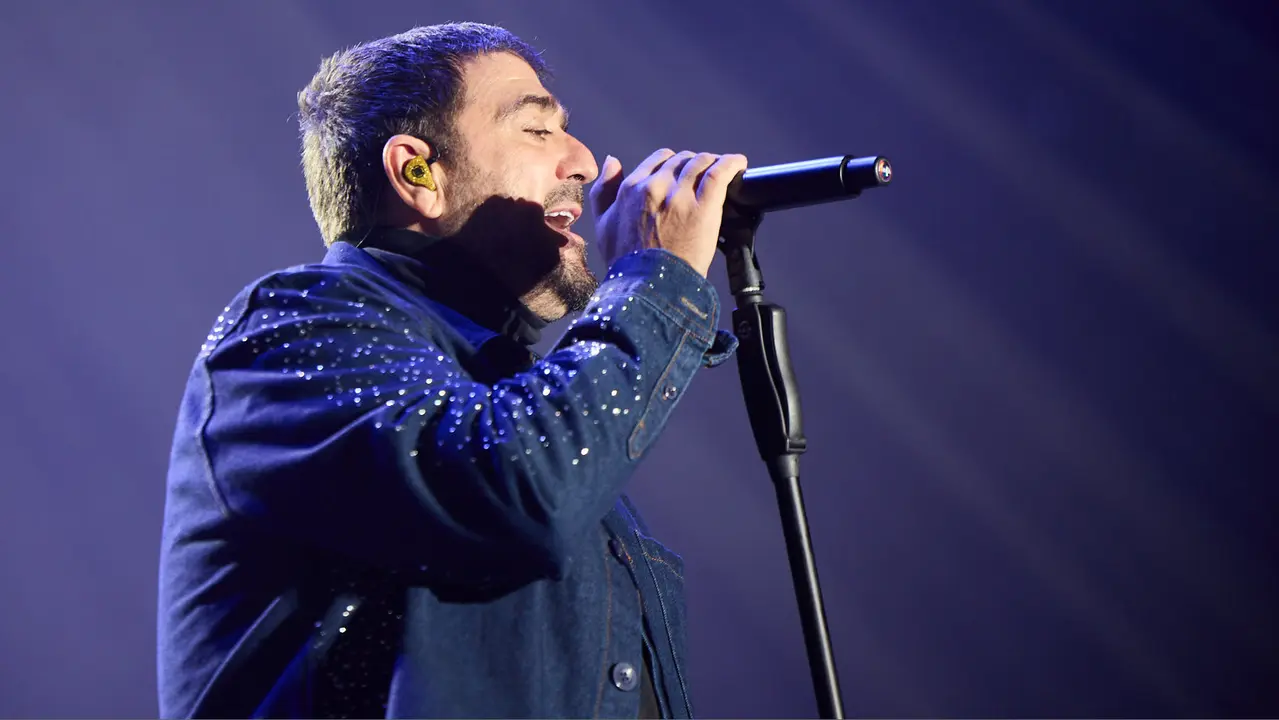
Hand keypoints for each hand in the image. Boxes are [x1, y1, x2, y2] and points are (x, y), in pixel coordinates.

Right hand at [589, 149, 748, 277]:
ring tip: (724, 170)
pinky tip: (738, 165)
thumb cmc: (626, 263)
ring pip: (701, 163)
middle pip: (682, 160)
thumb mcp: (603, 225)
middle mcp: (654, 186)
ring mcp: (680, 195)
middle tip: (704, 178)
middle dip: (694, 165)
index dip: (674, 164)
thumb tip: (612, 161)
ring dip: (714, 163)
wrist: (648, 287)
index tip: (684, 173)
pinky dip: (731, 164)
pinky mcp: (703, 206)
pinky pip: (719, 173)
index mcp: (631, 188)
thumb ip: (605, 190)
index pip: (659, 160)